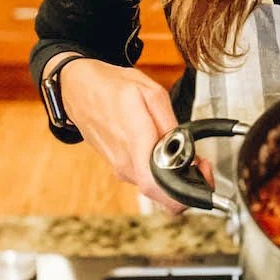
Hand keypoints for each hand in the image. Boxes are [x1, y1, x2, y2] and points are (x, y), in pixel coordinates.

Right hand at [58, 58, 213, 213]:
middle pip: (160, 192)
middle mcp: (124, 161)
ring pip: (154, 184)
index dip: (185, 191)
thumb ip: (170, 123)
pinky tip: (165, 150)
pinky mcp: (118, 166)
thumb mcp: (150, 92)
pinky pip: (145, 175)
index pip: (157, 187)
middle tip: (200, 163)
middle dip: (187, 182)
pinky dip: (160, 168)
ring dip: (174, 174)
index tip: (202, 172)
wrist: (78, 88)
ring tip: (184, 151)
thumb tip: (184, 149)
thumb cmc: (111, 87)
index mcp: (135, 140)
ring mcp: (119, 167)